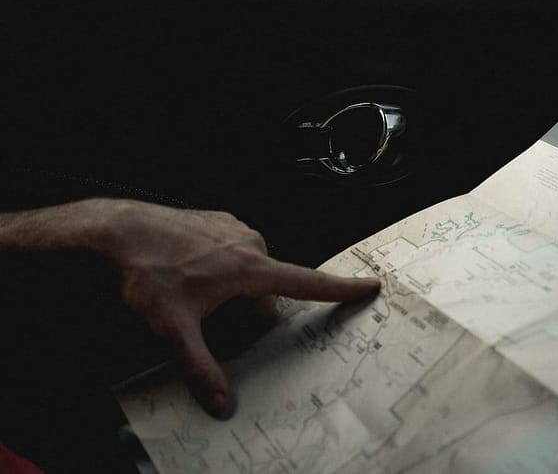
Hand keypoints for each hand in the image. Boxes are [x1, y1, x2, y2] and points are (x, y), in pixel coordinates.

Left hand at [87, 199, 379, 417]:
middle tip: (211, 321)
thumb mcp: (173, 327)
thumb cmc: (148, 272)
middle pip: (267, 290)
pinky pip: (232, 251)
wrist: (119, 229)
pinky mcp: (216, 221)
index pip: (307, 282)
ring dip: (233, 290)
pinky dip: (219, 268)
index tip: (370, 285)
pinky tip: (189, 273)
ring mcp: (233, 229)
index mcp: (251, 267)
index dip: (341, 288)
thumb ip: (200, 366)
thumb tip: (220, 403)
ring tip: (193, 295)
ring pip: (249, 271)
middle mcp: (249, 243)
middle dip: (248, 312)